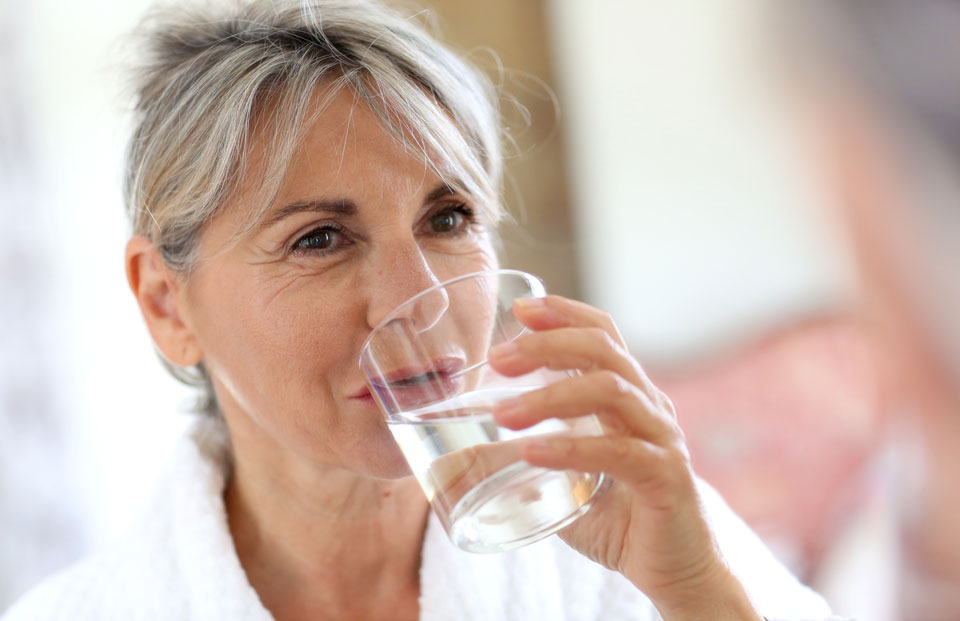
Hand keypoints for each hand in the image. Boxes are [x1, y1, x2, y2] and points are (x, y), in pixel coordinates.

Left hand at [489, 295, 761, 620]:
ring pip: (610, 391)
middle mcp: (649, 407)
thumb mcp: (563, 480)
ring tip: (503, 414)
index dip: (565, 313)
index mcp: (629, 397)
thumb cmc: (618, 519)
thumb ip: (524, 459)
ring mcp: (661, 439)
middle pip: (603, 350)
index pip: (603, 334)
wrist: (676, 570)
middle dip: (547, 344)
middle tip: (498, 359)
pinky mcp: (666, 478)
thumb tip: (458, 457)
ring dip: (551, 395)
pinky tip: (533, 451)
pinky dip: (571, 448)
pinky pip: (620, 451)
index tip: (521, 309)